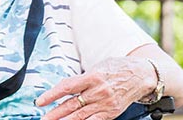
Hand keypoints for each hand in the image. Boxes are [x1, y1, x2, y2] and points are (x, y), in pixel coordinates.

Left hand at [36, 57, 156, 119]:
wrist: (141, 75)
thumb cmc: (117, 68)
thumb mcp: (97, 67)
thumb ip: (82, 79)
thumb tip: (65, 88)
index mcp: (93, 77)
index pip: (67, 87)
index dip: (52, 95)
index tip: (40, 101)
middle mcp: (99, 92)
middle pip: (72, 105)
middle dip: (55, 113)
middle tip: (43, 118)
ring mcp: (106, 104)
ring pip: (81, 116)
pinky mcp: (111, 113)